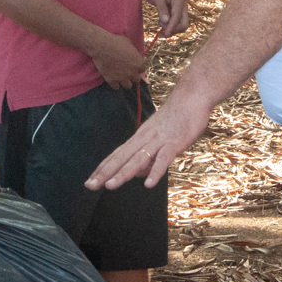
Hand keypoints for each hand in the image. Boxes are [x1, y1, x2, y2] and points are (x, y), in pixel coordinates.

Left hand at [86, 95, 211, 190]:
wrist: (192, 95)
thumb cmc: (177, 116)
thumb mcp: (159, 137)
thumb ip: (149, 157)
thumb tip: (139, 175)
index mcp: (140, 137)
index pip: (117, 155)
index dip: (103, 168)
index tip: (90, 181)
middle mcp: (145, 139)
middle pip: (121, 158)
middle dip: (105, 173)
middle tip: (90, 186)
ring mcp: (159, 140)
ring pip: (137, 159)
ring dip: (123, 173)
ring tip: (110, 186)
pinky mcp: (174, 142)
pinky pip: (163, 159)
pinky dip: (155, 172)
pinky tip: (148, 184)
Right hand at [89, 32, 146, 88]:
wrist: (102, 46)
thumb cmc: (116, 42)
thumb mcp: (129, 44)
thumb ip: (133, 53)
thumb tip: (133, 55)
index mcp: (138, 63)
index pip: (142, 70)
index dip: (137, 68)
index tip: (133, 66)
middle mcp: (132, 72)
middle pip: (137, 79)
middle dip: (133, 76)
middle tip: (127, 72)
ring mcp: (122, 78)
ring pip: (128, 86)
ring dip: (125, 82)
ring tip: (121, 77)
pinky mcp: (112, 80)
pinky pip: (116, 87)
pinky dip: (115, 84)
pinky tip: (113, 79)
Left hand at [144, 0, 189, 36]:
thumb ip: (161, 8)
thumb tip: (166, 22)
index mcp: (179, 0)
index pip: (177, 17)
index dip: (172, 26)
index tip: (165, 34)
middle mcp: (183, 5)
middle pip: (184, 24)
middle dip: (174, 30)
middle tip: (161, 32)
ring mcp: (182, 10)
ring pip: (181, 26)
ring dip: (172, 29)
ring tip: (160, 24)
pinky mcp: (178, 13)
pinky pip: (177, 24)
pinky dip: (170, 27)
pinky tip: (161, 24)